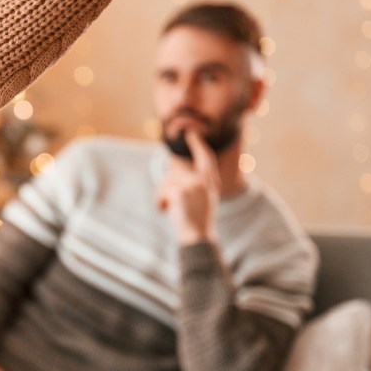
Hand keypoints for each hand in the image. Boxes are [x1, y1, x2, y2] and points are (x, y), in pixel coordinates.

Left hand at [155, 130, 219, 244]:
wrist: (198, 237)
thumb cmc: (197, 220)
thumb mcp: (201, 197)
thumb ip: (193, 180)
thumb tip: (174, 164)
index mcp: (211, 181)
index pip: (206, 157)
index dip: (197, 145)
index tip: (191, 133)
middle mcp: (204, 180)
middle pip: (178, 167)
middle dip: (168, 181)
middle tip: (169, 198)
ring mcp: (193, 184)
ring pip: (167, 180)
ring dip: (162, 194)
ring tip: (169, 207)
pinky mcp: (180, 191)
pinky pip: (162, 191)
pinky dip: (159, 202)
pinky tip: (164, 210)